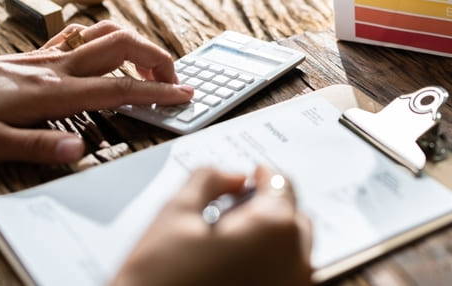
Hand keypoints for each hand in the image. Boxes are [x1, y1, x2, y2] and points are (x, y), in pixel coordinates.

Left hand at [0, 21, 192, 163]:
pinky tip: (102, 54)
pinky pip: (78, 35)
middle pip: (123, 45)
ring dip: (135, 44)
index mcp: (52, 92)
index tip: (184, 95)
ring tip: (146, 67)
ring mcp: (46, 57)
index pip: (120, 87)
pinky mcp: (33, 55)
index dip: (158, 91)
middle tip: (172, 81)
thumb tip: (80, 152)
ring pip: (104, 32)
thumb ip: (36, 146)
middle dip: (157, 58)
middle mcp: (56, 67)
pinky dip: (103, 38)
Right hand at [113, 166, 312, 285]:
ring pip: (291, 249)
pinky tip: (233, 268)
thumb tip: (233, 176)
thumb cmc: (157, 282)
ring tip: (229, 243)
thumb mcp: (175, 215)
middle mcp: (294, 261)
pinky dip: (268, 265)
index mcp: (273, 229)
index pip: (282, 185)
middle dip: (268, 208)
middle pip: (292, 218)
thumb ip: (209, 180)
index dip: (263, 176)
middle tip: (234, 210)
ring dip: (269, 238)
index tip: (251, 176)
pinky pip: (284, 276)